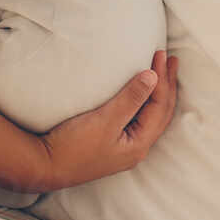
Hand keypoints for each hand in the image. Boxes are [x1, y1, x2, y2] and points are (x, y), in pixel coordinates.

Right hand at [36, 51, 178, 190]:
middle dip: (168, 85)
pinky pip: (140, 120)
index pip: (159, 105)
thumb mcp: (104, 119)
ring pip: (153, 117)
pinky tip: (143, 96)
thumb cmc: (74, 145)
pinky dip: (147, 103)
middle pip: (161, 112)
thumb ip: (130, 98)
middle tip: (173, 60)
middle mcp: (137, 148)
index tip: (160, 53)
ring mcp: (126, 148)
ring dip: (160, 94)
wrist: (46, 166)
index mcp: (139, 143)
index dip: (162, 78)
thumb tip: (153, 76)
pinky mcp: (114, 144)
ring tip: (164, 74)